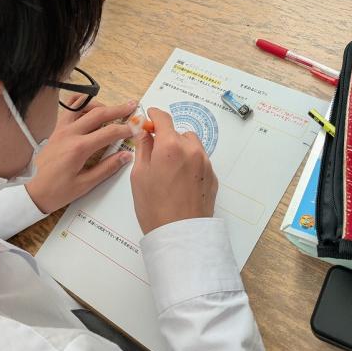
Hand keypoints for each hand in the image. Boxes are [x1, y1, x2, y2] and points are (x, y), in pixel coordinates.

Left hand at [25, 99, 135, 213]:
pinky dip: (80, 104)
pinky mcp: (55, 130)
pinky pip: (68, 109)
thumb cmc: (55, 191)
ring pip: (82, 106)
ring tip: (111, 109)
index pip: (110, 132)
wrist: (31, 192)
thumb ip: (107, 168)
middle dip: (118, 109)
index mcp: (79, 148)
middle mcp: (69, 134)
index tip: (137, 127)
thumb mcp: (85, 184)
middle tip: (131, 106)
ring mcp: (60, 129)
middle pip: (99, 113)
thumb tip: (125, 156)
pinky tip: (88, 108)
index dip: (127, 128)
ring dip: (99, 105)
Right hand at [130, 107, 217, 234]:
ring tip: (169, 169)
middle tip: (155, 154)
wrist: (180, 235)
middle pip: (179, 133)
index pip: (163, 118)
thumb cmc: (155, 208)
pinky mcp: (212, 177)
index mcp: (170, 146)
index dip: (154, 115)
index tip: (149, 116)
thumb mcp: (139, 175)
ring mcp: (205, 163)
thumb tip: (143, 131)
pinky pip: (200, 161)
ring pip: (192, 145)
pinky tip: (180, 181)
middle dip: (167, 138)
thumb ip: (143, 148)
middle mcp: (191, 150)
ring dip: (181, 149)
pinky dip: (190, 163)